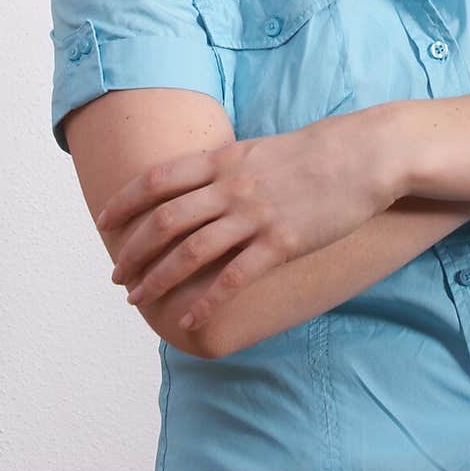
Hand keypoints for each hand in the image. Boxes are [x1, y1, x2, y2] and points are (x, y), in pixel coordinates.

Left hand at [100, 105, 400, 334]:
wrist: (365, 153)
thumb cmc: (318, 151)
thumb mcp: (261, 149)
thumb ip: (229, 167)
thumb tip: (203, 182)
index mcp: (224, 159)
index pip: (158, 179)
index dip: (125, 201)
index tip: (104, 222)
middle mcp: (231, 187)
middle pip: (165, 220)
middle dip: (133, 250)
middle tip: (117, 275)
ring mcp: (255, 215)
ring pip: (190, 252)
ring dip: (158, 279)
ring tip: (139, 300)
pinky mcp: (281, 242)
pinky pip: (234, 278)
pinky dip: (207, 302)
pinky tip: (190, 321)